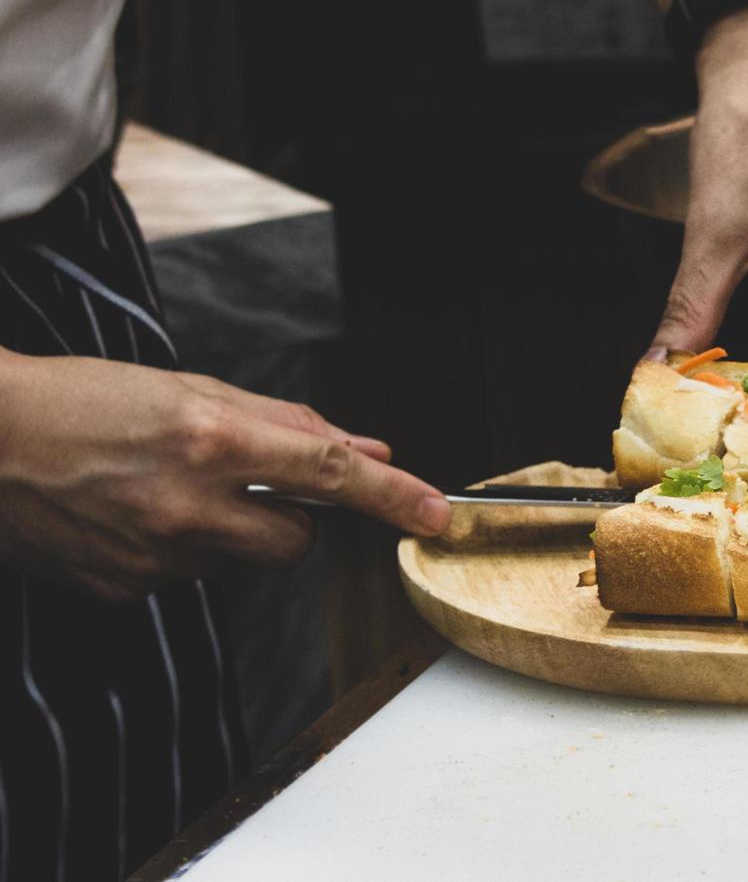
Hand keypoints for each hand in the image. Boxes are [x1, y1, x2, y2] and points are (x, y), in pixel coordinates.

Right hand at [0, 351, 450, 601]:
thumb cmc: (81, 402)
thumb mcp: (191, 391)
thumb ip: (285, 423)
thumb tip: (362, 445)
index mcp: (209, 441)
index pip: (329, 475)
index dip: (392, 496)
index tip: (434, 513)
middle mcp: (187, 506)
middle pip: (297, 542)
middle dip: (294, 520)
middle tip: (250, 485)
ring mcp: (154, 557)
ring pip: (240, 562)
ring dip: (230, 532)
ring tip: (169, 489)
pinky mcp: (123, 589)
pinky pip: (187, 578)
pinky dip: (181, 550)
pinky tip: (136, 514)